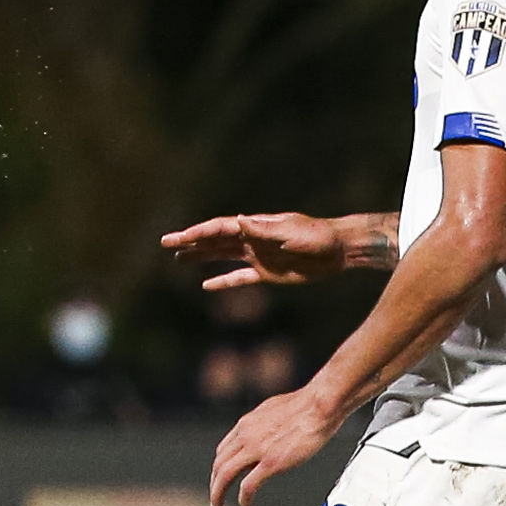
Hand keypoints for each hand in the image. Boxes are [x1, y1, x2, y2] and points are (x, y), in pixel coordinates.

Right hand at [161, 211, 359, 289]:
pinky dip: (223, 281)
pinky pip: (240, 278)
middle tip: (166, 244)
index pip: (219, 229)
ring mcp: (258, 256)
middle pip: (215, 241)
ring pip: (222, 256)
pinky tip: (207, 286)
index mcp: (255, 226)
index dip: (197, 233)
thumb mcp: (291, 232)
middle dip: (191, 242)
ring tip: (178, 259)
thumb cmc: (317, 237)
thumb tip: (240, 220)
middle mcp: (252, 239)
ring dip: (201, 257)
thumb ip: (264, 229)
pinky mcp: (268, 273)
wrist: (339, 251)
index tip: (177, 238)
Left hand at [209, 386, 341, 505]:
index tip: (221, 476)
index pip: (224, 449)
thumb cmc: (305, 405)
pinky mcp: (271, 462)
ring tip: (219, 505)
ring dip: (218, 492)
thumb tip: (268, 430)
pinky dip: (243, 499)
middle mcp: (246, 435)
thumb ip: (265, 424)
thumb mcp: (274, 410)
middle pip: (219, 463)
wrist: (318, 405)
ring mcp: (257, 449)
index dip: (220, 465)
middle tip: (215, 496)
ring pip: (225, 474)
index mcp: (247, 424)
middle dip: (215, 481)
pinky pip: (248, 485)